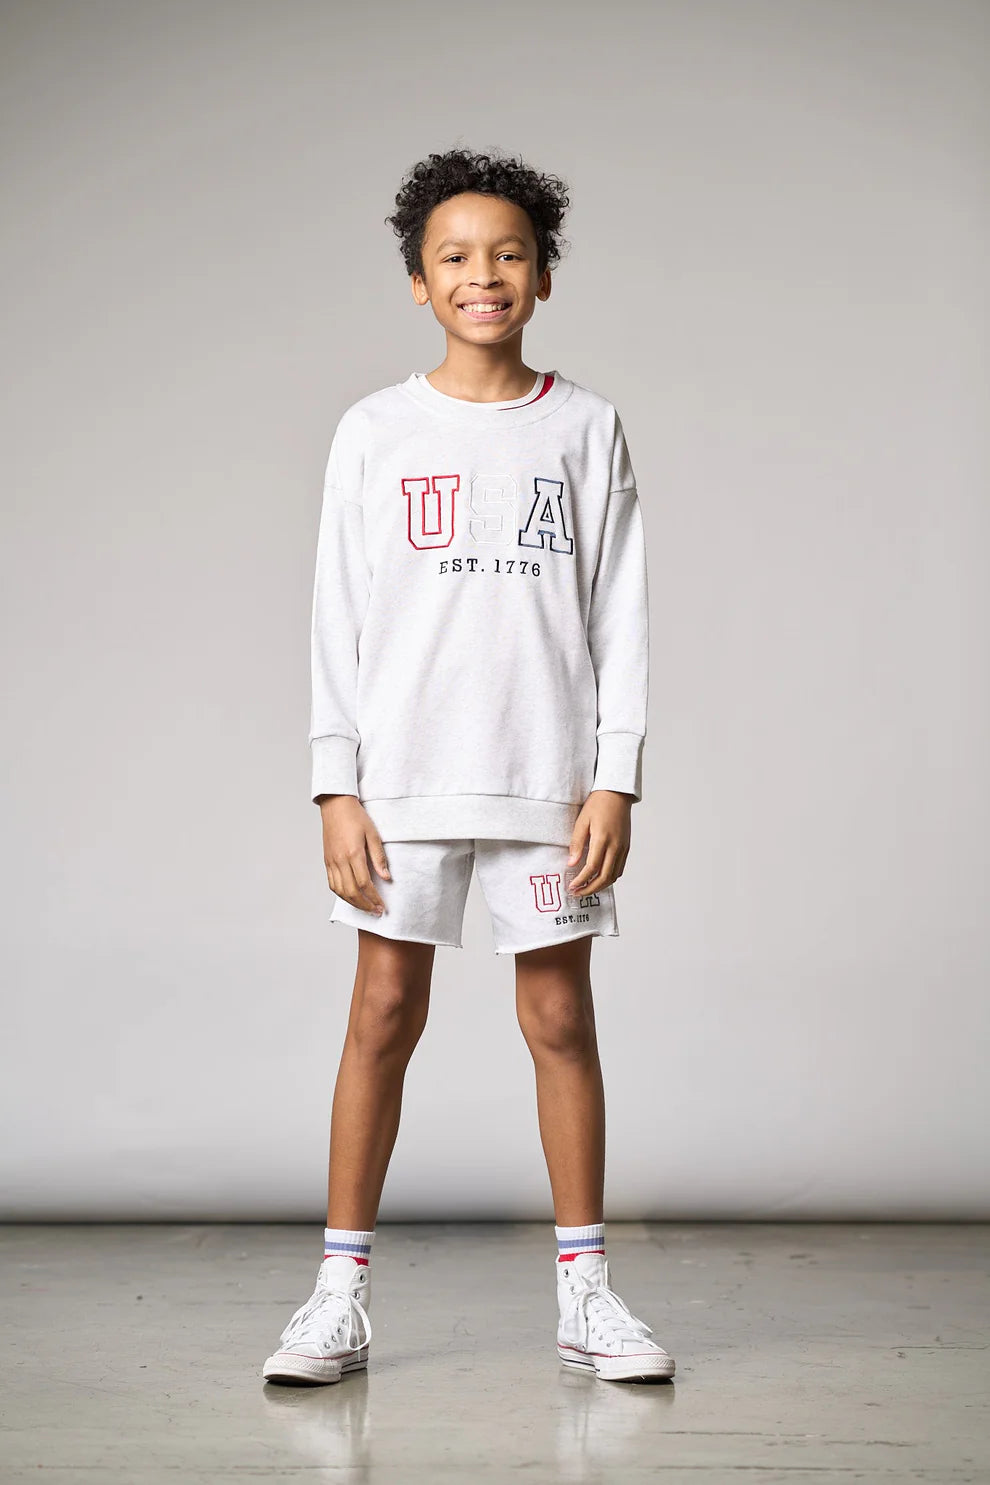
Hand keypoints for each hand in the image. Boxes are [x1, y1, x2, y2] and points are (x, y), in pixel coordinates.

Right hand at [317, 795, 390, 914]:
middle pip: (351, 892)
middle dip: (364, 905)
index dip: (374, 898)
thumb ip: (379, 857)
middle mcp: (340, 860)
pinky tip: (351, 897)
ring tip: (365, 907)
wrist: (335, 805)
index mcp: (353, 853)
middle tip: (376, 911)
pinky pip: (332, 884)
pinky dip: (341, 894)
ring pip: (340, 891)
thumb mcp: (373, 834)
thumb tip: (386, 878)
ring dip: (353, 903)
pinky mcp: (327, 861)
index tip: (382, 906)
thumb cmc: (356, 817)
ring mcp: (331, 862)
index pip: (364, 884)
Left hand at [566, 790, 632, 896]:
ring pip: (614, 876)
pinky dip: (610, 877)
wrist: (617, 794)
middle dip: (590, 888)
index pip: (592, 867)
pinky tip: (599, 878)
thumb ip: (577, 843)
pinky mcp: (627, 847)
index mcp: (603, 839)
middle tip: (577, 893)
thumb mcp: (582, 821)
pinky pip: (619, 868)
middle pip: (604, 877)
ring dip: (600, 886)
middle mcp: (616, 846)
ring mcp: (623, 848)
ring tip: (587, 888)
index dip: (581, 880)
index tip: (572, 886)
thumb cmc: (598, 804)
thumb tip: (572, 863)